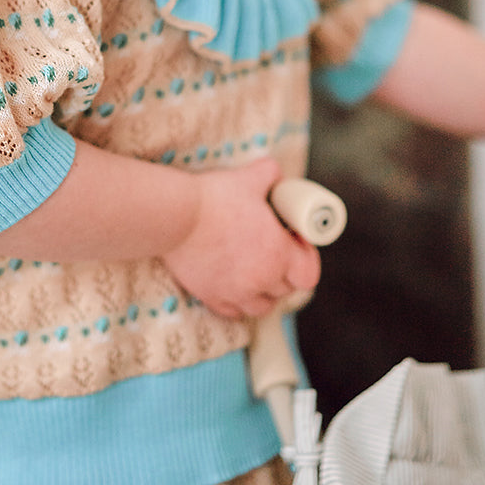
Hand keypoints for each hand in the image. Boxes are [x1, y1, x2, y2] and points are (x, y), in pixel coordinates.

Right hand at [161, 158, 321, 319]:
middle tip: (273, 250)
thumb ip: (270, 173)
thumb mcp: (249, 178)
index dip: (306, 258)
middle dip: (285, 271)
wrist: (175, 216)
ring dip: (264, 291)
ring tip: (255, 270)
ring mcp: (235, 292)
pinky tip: (233, 282)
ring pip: (262, 306)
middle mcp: (260, 279)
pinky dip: (238, 301)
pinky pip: (233, 311)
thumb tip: (276, 173)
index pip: (308, 274)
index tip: (294, 242)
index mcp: (277, 254)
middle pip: (286, 289)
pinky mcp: (211, 296)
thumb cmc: (214, 198)